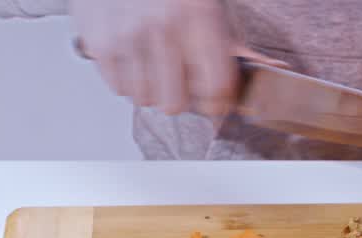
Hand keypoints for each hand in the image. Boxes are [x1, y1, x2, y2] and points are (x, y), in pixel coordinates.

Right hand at [70, 0, 245, 115]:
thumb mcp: (210, 4)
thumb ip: (230, 41)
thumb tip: (262, 73)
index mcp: (198, 14)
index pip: (216, 88)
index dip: (218, 101)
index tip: (216, 100)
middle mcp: (162, 27)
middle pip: (176, 103)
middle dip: (181, 96)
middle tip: (181, 80)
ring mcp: (127, 36)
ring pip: (145, 99)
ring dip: (151, 88)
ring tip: (153, 62)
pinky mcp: (100, 42)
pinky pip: (118, 87)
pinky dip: (126, 78)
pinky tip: (133, 55)